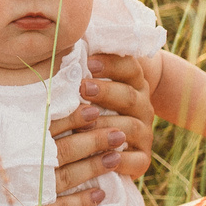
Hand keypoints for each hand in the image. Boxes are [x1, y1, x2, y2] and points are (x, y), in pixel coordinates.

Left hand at [62, 51, 155, 183]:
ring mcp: (144, 132)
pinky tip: (102, 157)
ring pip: (131, 127)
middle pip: (128, 95)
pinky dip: (120, 161)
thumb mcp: (90, 81)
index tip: (88, 62)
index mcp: (133, 82)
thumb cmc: (91, 103)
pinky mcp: (141, 159)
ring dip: (108, 125)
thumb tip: (62, 44)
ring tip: (85, 125)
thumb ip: (83, 65)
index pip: (129, 68)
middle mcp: (142, 106)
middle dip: (105, 91)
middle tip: (83, 88)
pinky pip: (136, 161)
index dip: (110, 64)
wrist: (120, 141)